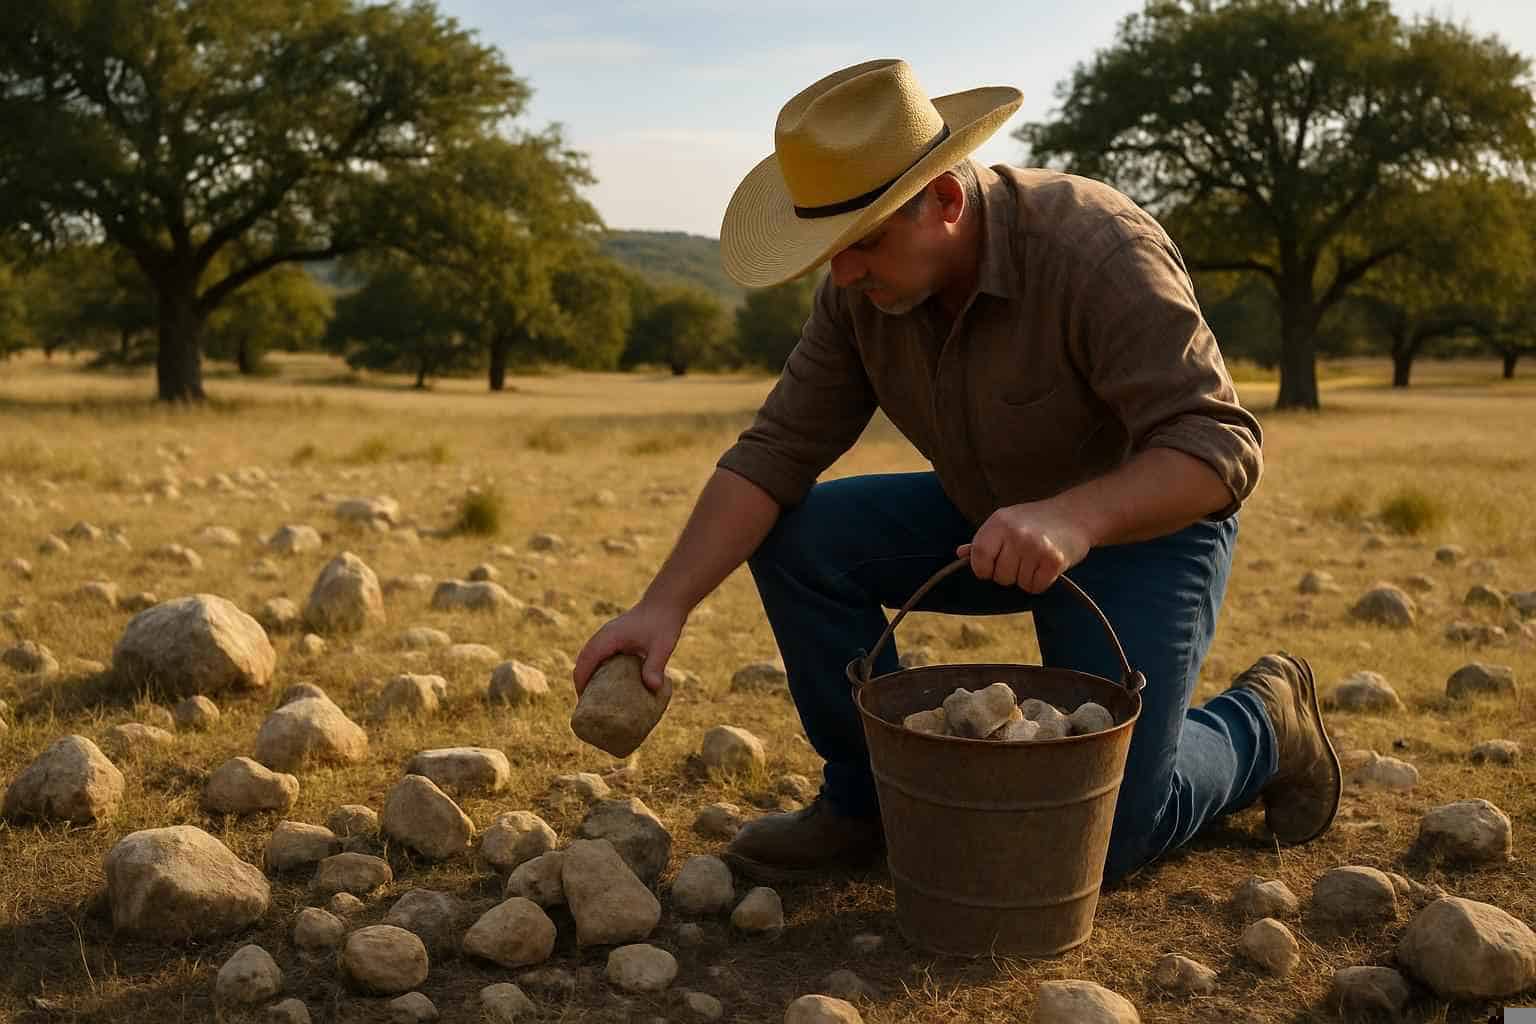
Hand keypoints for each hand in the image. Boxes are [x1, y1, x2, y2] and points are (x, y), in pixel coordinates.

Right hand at [573, 599, 686, 694]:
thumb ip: (655, 665)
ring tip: (597, 699)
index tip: (584, 704)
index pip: (585, 663)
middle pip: (582, 662)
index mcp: (608, 638)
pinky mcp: (614, 638)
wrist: (665, 603)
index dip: (581, 684)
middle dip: (582, 684)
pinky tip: (609, 684)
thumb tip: (653, 687)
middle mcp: (603, 636)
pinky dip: (597, 670)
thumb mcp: (662, 646)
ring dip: (588, 677)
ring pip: (588, 659)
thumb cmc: (664, 623)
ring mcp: (607, 636)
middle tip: (589, 707)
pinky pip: (598, 656)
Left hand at [957, 501, 1092, 592]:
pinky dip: (1041, 582)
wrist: (1075, 514)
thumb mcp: (1006, 522)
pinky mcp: (1054, 560)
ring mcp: (1035, 547)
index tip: (992, 567)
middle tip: (1023, 559)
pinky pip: (1037, 587)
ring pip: (1019, 583)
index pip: (978, 557)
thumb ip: (983, 540)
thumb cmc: (1035, 521)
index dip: (983, 569)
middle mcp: (1015, 533)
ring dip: (1027, 578)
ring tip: (1036, 559)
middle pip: (1000, 576)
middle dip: (1009, 574)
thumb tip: (960, 554)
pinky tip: (1047, 566)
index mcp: (998, 522)